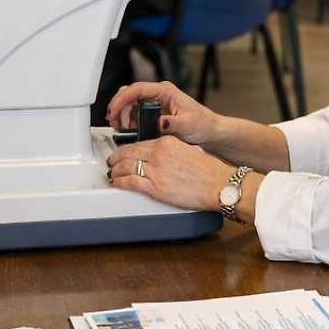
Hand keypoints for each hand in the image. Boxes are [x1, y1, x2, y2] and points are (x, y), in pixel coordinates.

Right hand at [107, 81, 219, 145]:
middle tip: (114, 122)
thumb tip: (159, 122)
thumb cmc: (202, 124)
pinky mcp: (154, 112)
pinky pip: (135, 112)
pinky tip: (127, 130)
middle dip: (118, 107)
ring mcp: (155, 102)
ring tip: (120, 128)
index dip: (122, 99)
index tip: (114, 111)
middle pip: (130, 94)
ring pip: (130, 103)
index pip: (137, 89)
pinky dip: (128, 120)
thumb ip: (173, 123)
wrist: (209, 131)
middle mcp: (158, 94)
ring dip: (122, 114)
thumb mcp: (187, 125)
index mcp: (165, 91)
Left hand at [107, 136, 231, 211]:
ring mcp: (155, 169)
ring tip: (112, 172)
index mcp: (166, 142)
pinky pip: (129, 181)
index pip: (139, 143)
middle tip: (112, 161)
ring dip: (116, 169)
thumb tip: (157, 157)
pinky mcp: (154, 186)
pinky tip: (116, 182)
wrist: (217, 184)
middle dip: (117, 157)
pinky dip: (119, 181)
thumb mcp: (186, 150)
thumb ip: (170, 151)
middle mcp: (158, 153)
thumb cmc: (208, 171)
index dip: (127, 149)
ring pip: (126, 166)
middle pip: (129, 152)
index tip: (124, 152)